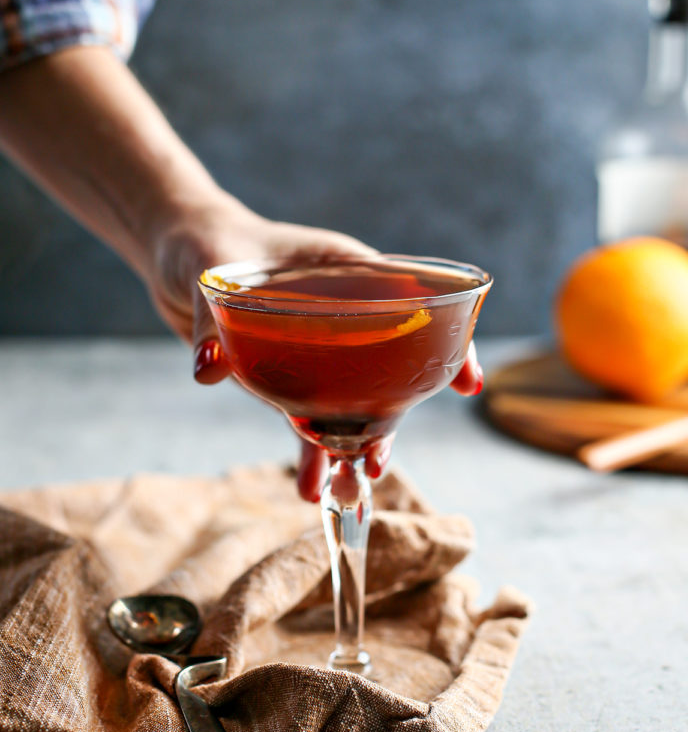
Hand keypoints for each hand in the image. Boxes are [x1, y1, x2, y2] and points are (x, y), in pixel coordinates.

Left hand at [149, 191, 483, 501]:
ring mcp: (317, 347)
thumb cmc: (203, 242)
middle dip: (389, 418)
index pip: (413, 304)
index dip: (448, 344)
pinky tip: (310, 489)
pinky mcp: (285, 373)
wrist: (176, 252)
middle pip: (386, 367)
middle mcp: (341, 312)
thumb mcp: (208, 269)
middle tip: (377, 462)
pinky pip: (306, 417)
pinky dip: (309, 451)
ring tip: (349, 488)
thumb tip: (208, 369)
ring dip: (351, 446)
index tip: (468, 383)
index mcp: (344, 270)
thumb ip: (208, 318)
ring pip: (351, 401)